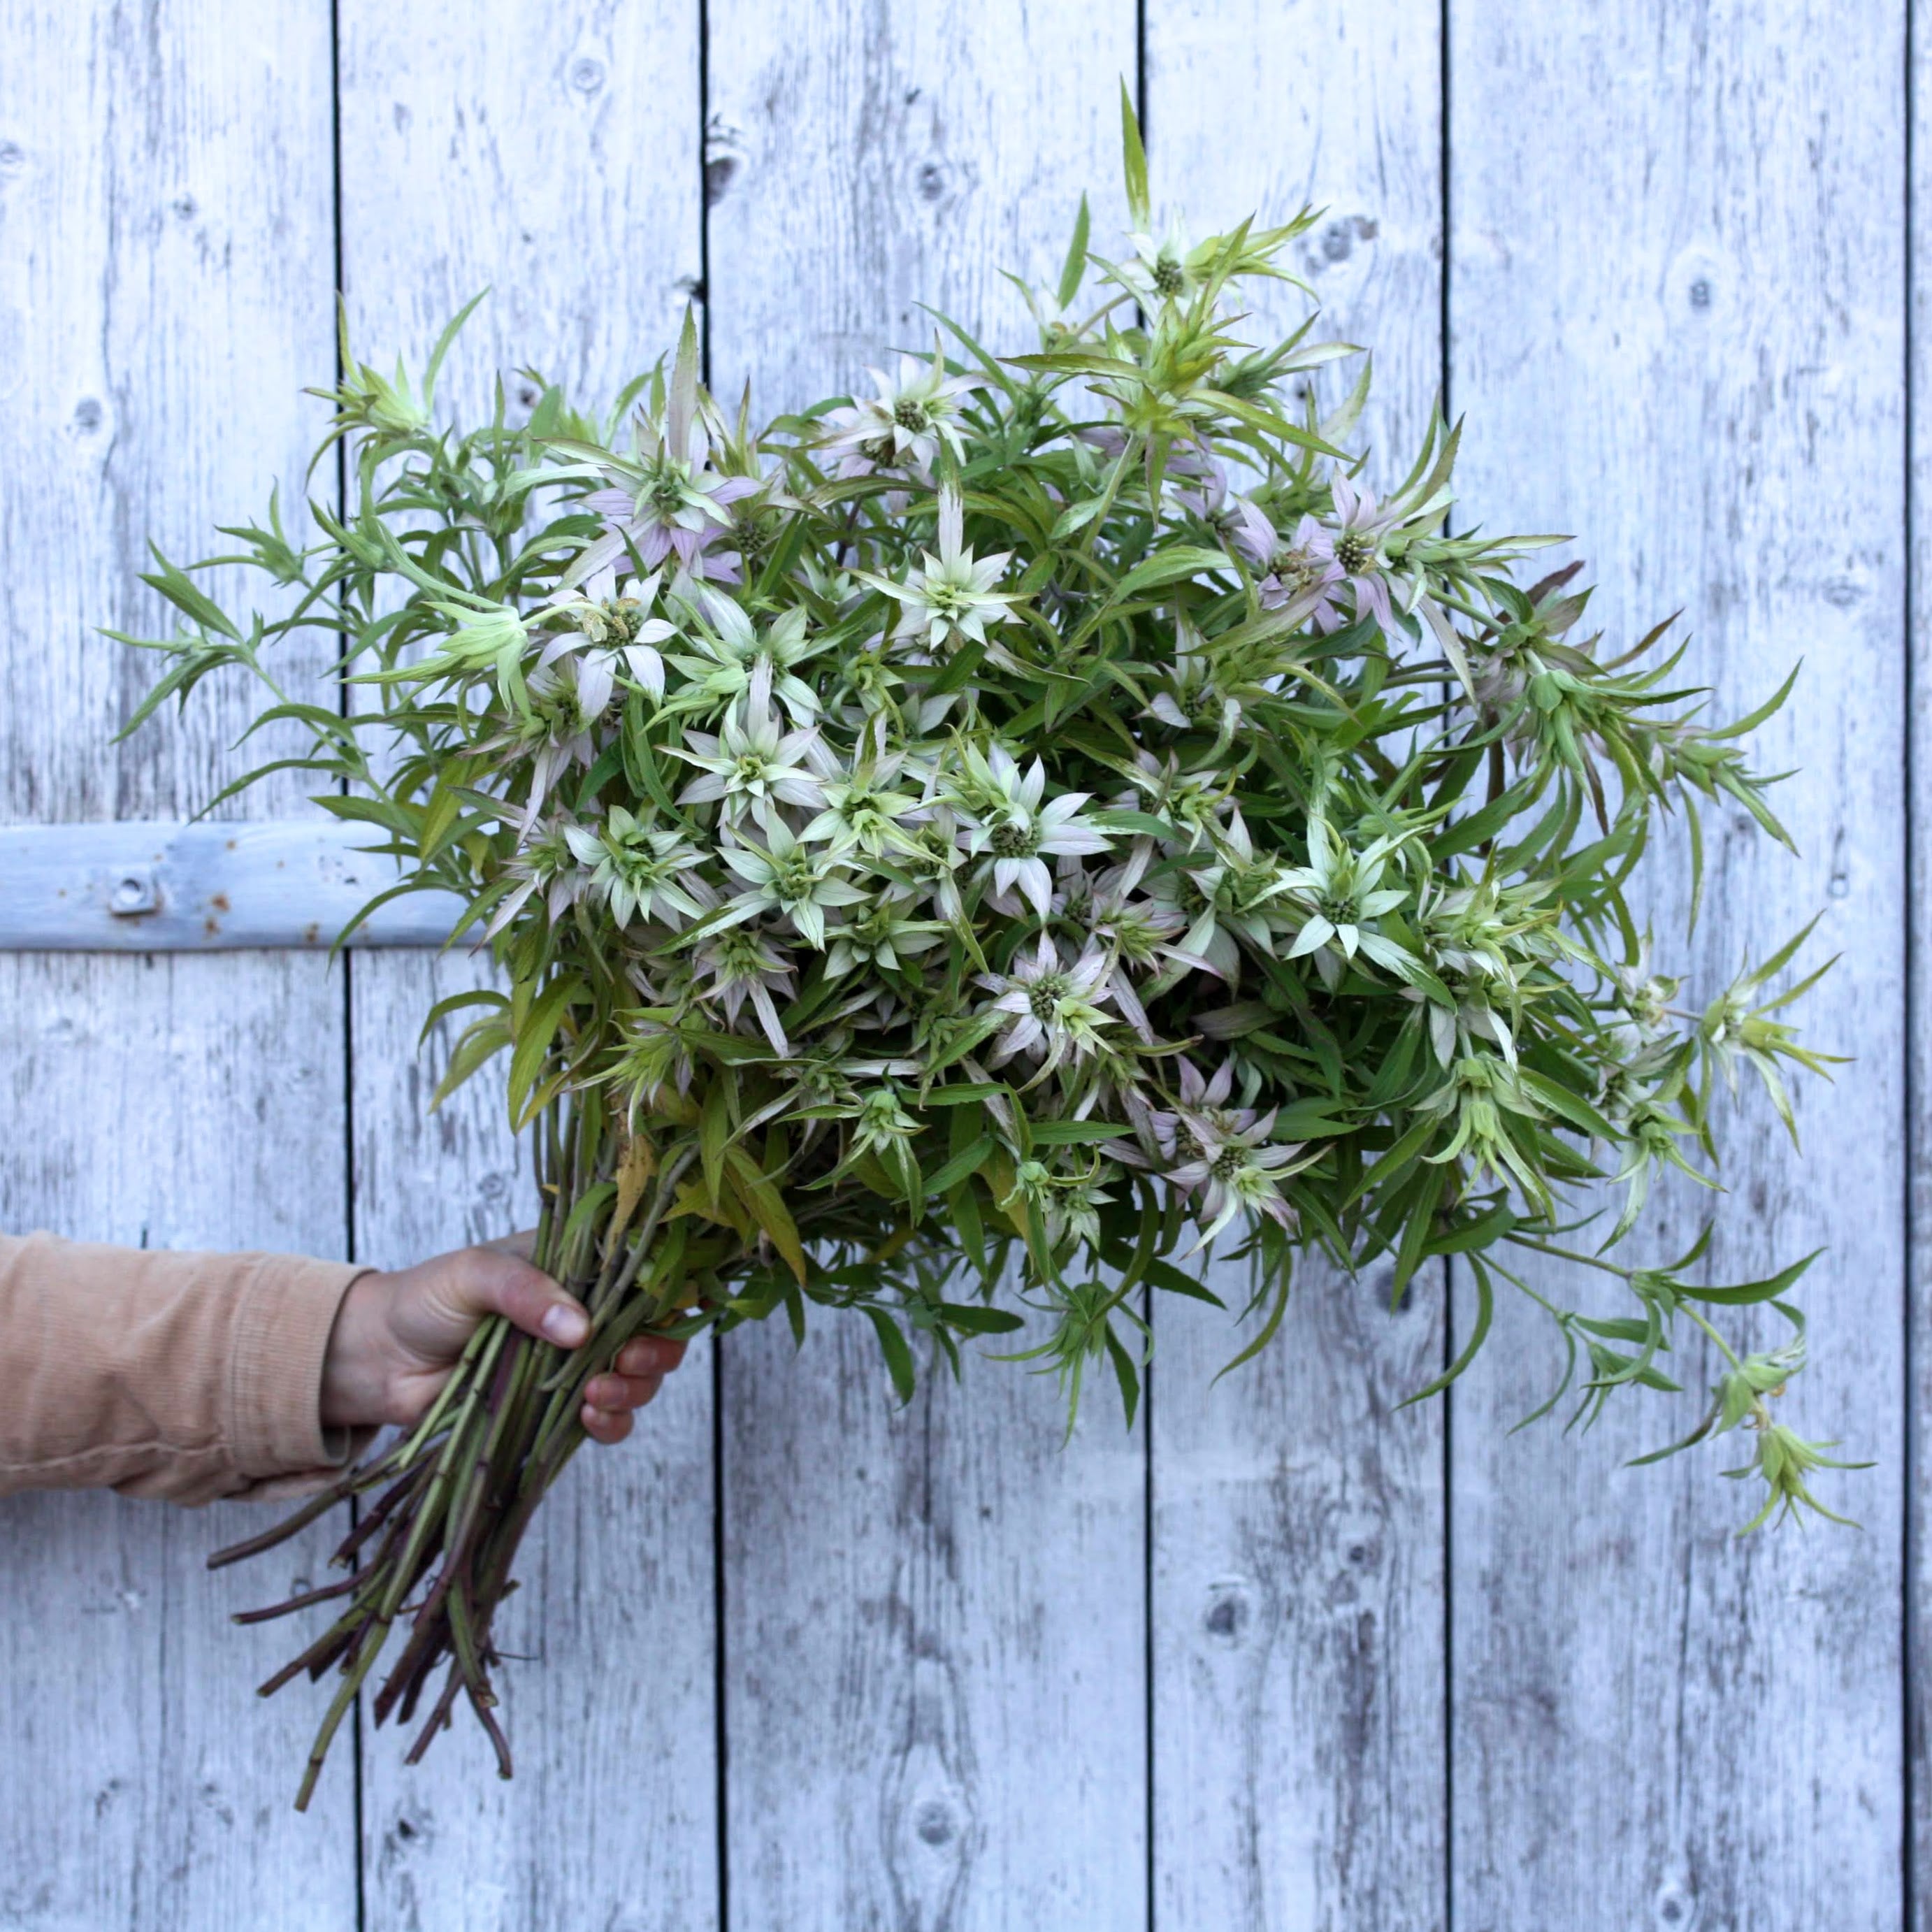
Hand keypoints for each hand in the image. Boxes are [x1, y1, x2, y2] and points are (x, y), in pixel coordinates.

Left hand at [319, 1234, 686, 1444]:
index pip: (642, 1271)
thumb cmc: (425, 1300)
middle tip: (628, 1360)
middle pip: (653, 1329)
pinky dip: (612, 1423)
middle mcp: (585, 1312)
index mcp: (575, 1265)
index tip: (667, 1309)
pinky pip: (606, 1420)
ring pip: (638, 1377)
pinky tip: (592, 1420)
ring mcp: (573, 1362)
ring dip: (635, 1389)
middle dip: (655, 1349)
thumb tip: (579, 1328)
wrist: (378, 1361)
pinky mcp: (556, 1407)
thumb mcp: (473, 1275)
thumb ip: (526, 1292)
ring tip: (598, 1394)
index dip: (665, 1291)